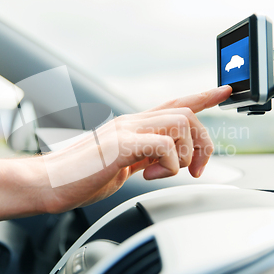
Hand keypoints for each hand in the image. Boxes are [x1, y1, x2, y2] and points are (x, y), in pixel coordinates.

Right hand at [0, 85, 231, 224]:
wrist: (48, 183)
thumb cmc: (81, 176)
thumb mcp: (123, 165)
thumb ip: (146, 158)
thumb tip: (168, 162)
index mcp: (133, 126)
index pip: (175, 103)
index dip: (203, 96)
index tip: (225, 90)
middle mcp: (132, 121)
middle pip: (186, 113)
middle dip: (202, 143)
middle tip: (196, 170)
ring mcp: (126, 130)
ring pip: (180, 123)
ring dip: (183, 154)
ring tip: (163, 174)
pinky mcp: (120, 144)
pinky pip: (163, 146)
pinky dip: (168, 165)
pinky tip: (150, 176)